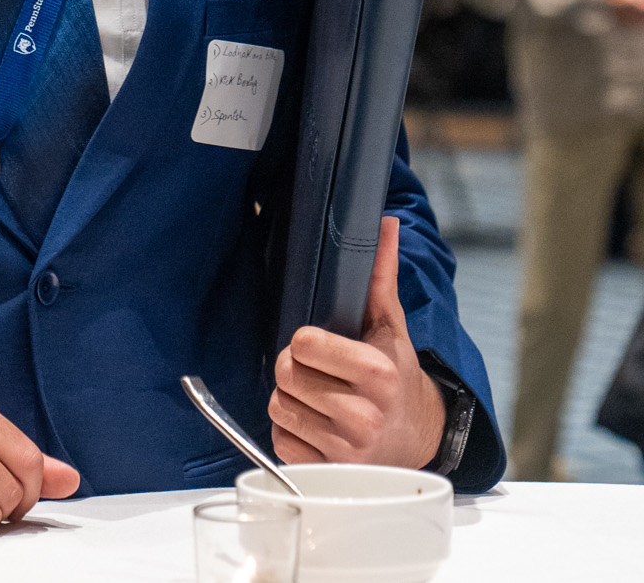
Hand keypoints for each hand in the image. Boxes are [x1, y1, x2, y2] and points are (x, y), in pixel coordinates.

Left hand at [270, 216, 444, 467]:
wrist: (419, 440)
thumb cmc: (398, 378)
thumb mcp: (391, 328)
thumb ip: (380, 277)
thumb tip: (384, 224)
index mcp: (378, 373)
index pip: (304, 343)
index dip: (307, 341)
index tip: (323, 346)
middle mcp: (363, 415)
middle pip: (286, 373)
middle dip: (296, 368)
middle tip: (319, 372)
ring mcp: (344, 449)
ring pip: (277, 404)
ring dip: (290, 398)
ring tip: (320, 397)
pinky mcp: (325, 471)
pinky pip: (278, 438)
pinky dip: (291, 429)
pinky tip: (318, 424)